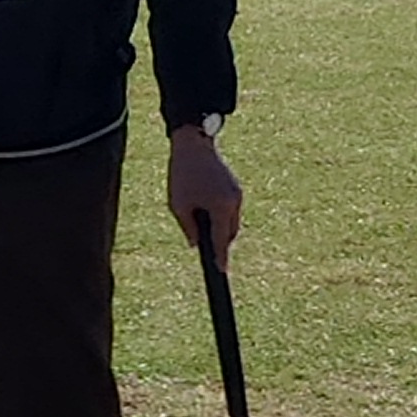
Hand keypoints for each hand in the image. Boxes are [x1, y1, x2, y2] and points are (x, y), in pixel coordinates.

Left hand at [168, 124, 245, 256]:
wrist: (195, 145)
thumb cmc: (183, 174)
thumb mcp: (178, 205)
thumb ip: (188, 228)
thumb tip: (195, 245)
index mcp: (221, 208)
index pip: (221, 240)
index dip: (221, 257)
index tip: (221, 271)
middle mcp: (234, 203)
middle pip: (230, 233)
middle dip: (219, 242)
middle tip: (204, 247)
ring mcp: (237, 195)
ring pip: (231, 222)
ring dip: (219, 228)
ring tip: (201, 225)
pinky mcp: (235, 188)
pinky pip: (230, 210)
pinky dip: (220, 216)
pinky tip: (207, 212)